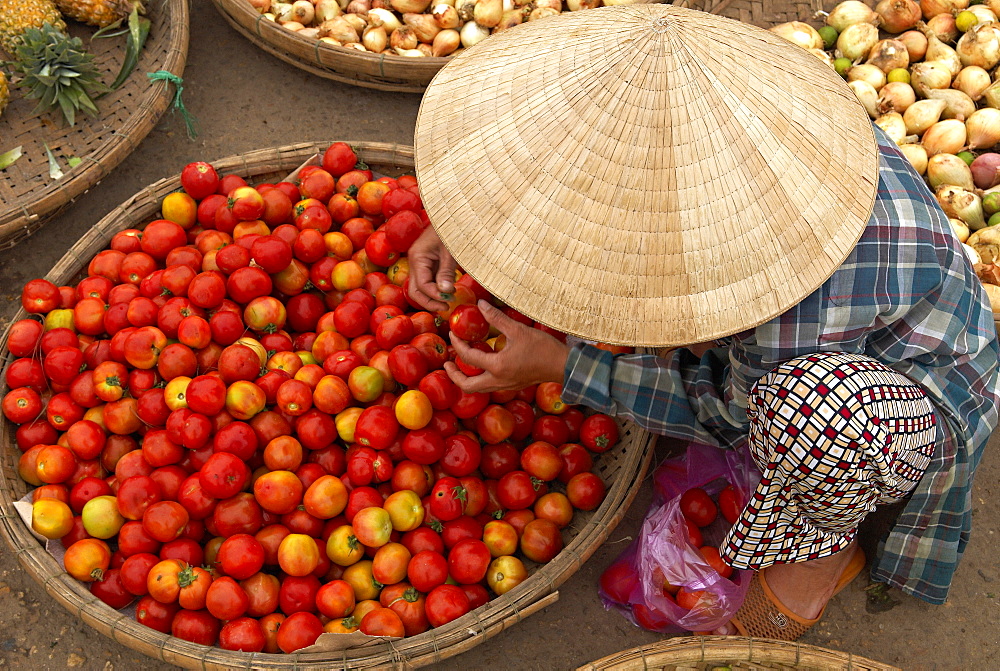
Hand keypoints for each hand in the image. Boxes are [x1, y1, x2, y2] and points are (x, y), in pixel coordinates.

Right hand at [407, 226, 456, 311]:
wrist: (452, 215)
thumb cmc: (451, 230)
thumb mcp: (450, 252)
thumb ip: (446, 272)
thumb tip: (445, 292)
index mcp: (417, 257)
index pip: (421, 285)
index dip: (434, 295)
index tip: (449, 299)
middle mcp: (414, 262)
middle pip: (415, 290)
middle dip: (429, 301)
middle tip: (446, 307)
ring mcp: (419, 264)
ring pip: (419, 288)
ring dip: (431, 298)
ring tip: (448, 301)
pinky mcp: (426, 264)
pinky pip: (427, 282)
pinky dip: (435, 290)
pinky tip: (447, 292)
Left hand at [444, 300, 569, 393]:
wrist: (563, 366)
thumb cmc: (543, 348)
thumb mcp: (518, 330)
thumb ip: (497, 319)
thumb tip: (481, 305)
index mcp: (497, 367)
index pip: (468, 356)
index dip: (457, 344)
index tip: (452, 334)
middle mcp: (498, 380)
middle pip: (467, 385)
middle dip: (454, 375)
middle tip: (447, 362)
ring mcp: (505, 386)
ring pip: (478, 388)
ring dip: (466, 377)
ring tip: (461, 363)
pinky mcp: (512, 385)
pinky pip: (489, 385)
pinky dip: (479, 377)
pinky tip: (482, 364)